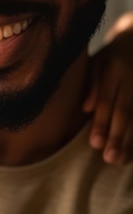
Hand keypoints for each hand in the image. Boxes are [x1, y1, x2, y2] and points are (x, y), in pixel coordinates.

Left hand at [84, 12, 132, 164]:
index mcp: (114, 67)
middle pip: (125, 110)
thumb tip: (85, 109)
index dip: (101, 122)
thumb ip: (91, 83)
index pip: (107, 99)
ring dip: (130, 140)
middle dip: (117, 135)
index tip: (94, 143)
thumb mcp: (97, 60)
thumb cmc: (111, 54)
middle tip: (108, 157)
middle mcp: (132, 77)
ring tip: (119, 159)